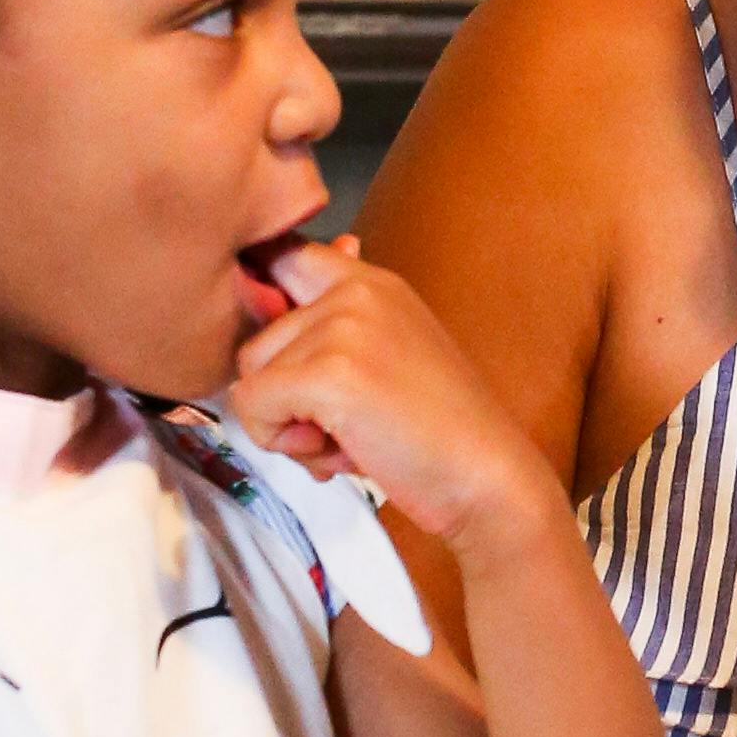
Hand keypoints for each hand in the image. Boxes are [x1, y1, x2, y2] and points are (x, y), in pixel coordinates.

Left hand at [229, 242, 567, 569]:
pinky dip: (280, 441)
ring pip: (249, 375)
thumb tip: (301, 273)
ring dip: (284, 422)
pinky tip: (338, 451)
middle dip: (284, 393)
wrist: (486, 479)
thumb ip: (338, 324)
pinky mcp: (328, 374)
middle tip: (344, 422)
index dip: (265, 307)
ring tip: (349, 437)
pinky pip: (252, 407)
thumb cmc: (437, 432)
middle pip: (257, 338)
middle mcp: (355, 291)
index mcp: (372, 282)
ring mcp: (342, 328)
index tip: (292, 357)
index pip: (284, 257)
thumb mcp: (387, 355)